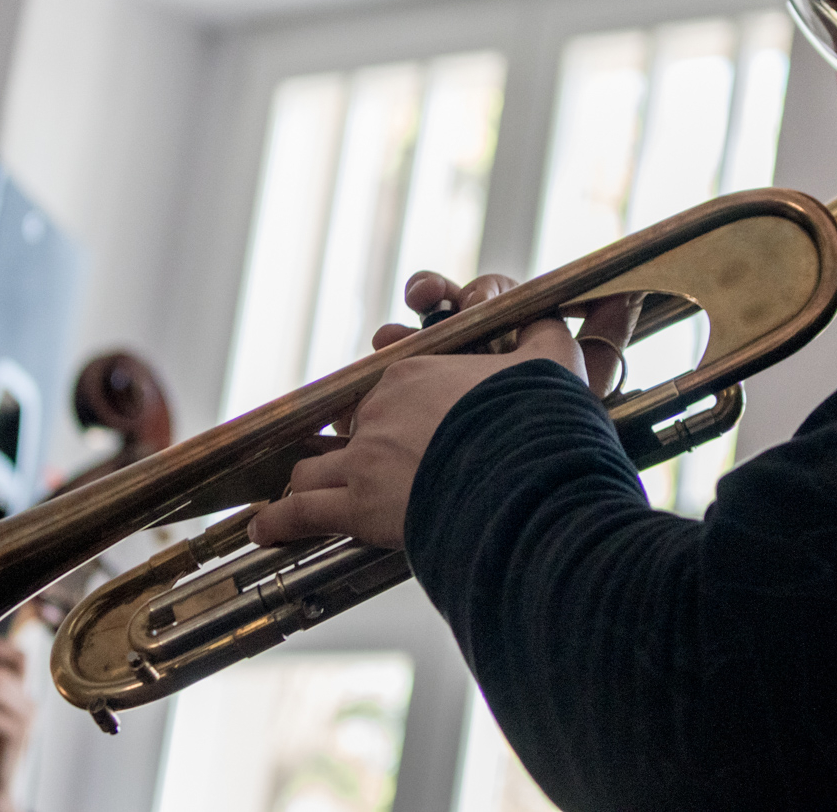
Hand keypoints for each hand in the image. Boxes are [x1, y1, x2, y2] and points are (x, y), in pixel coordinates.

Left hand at [250, 271, 639, 549]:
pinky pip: (303, 512)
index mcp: (420, 371)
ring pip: (317, 464)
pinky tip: (266, 528)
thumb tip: (569, 308)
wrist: (524, 478)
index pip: (392, 382)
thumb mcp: (552, 363)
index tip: (399, 424)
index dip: (392, 406)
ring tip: (295, 495)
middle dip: (350, 446)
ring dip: (309, 479)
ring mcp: (364, 457)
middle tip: (353, 464)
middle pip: (352, 425)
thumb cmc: (538, 423)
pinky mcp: (355, 505)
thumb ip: (548, 334)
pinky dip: (282, 521)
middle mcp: (382, 408)